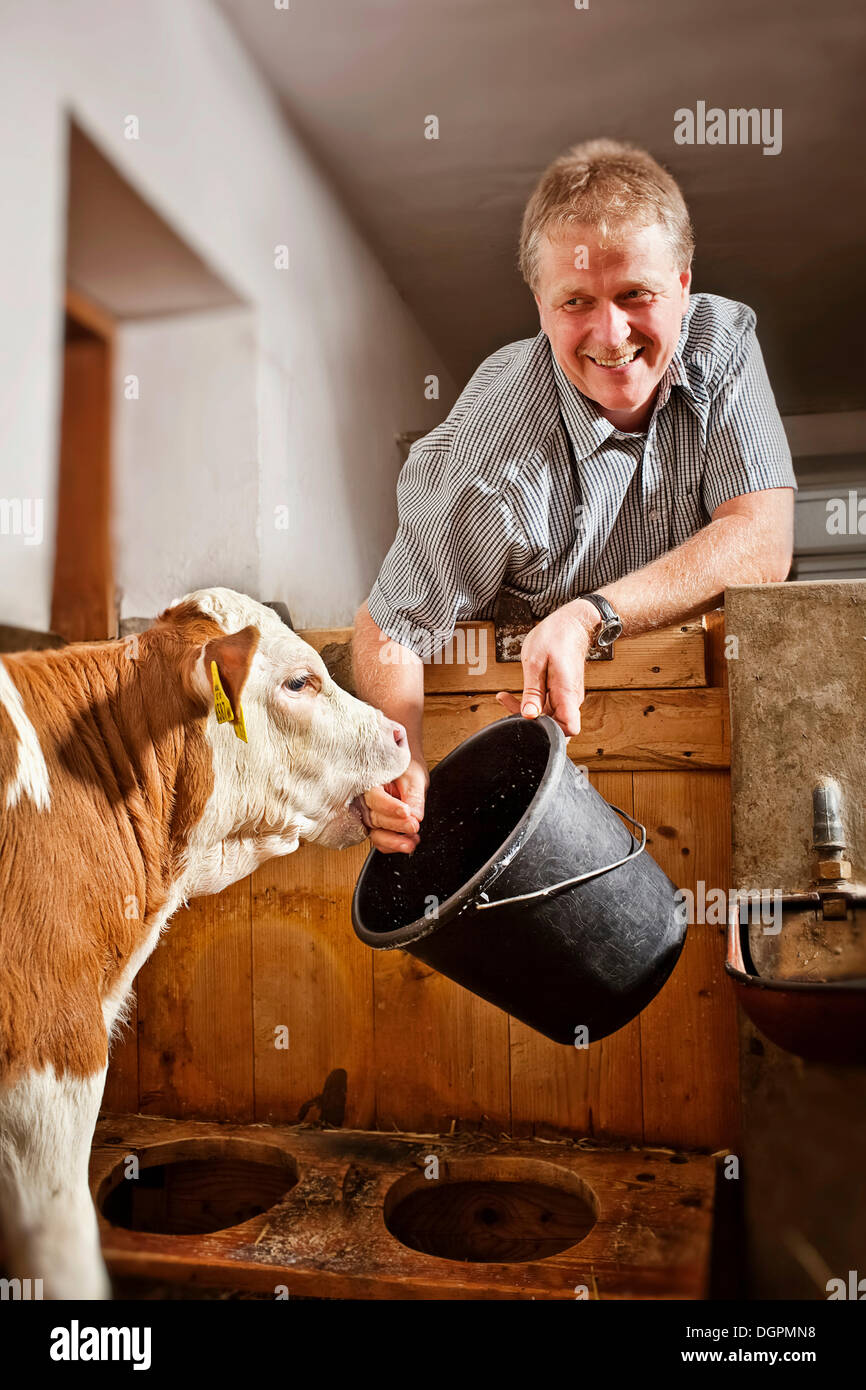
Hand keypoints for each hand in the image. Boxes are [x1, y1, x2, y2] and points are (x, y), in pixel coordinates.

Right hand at [362, 756, 428, 854]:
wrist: (404, 769)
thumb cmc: (405, 768)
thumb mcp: (414, 776)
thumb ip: (414, 796)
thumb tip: (416, 816)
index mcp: (369, 782)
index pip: (375, 798)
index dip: (389, 807)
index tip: (406, 812)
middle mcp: (365, 801)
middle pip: (375, 818)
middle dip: (396, 825)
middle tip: (414, 825)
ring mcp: (370, 816)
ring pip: (375, 834)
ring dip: (394, 841)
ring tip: (411, 843)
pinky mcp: (377, 827)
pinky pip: (380, 841)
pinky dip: (394, 845)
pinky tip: (409, 841)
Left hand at [495, 599, 596, 736]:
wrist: (573, 622)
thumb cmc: (556, 635)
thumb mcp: (535, 662)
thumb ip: (532, 691)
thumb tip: (528, 715)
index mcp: (567, 693)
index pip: (569, 729)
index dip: (550, 733)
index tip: (529, 721)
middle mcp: (571, 699)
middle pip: (554, 726)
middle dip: (529, 722)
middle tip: (508, 705)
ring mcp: (567, 696)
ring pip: (549, 716)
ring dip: (527, 710)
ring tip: (506, 698)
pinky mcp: (563, 692)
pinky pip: (549, 705)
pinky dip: (533, 703)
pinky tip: (519, 694)